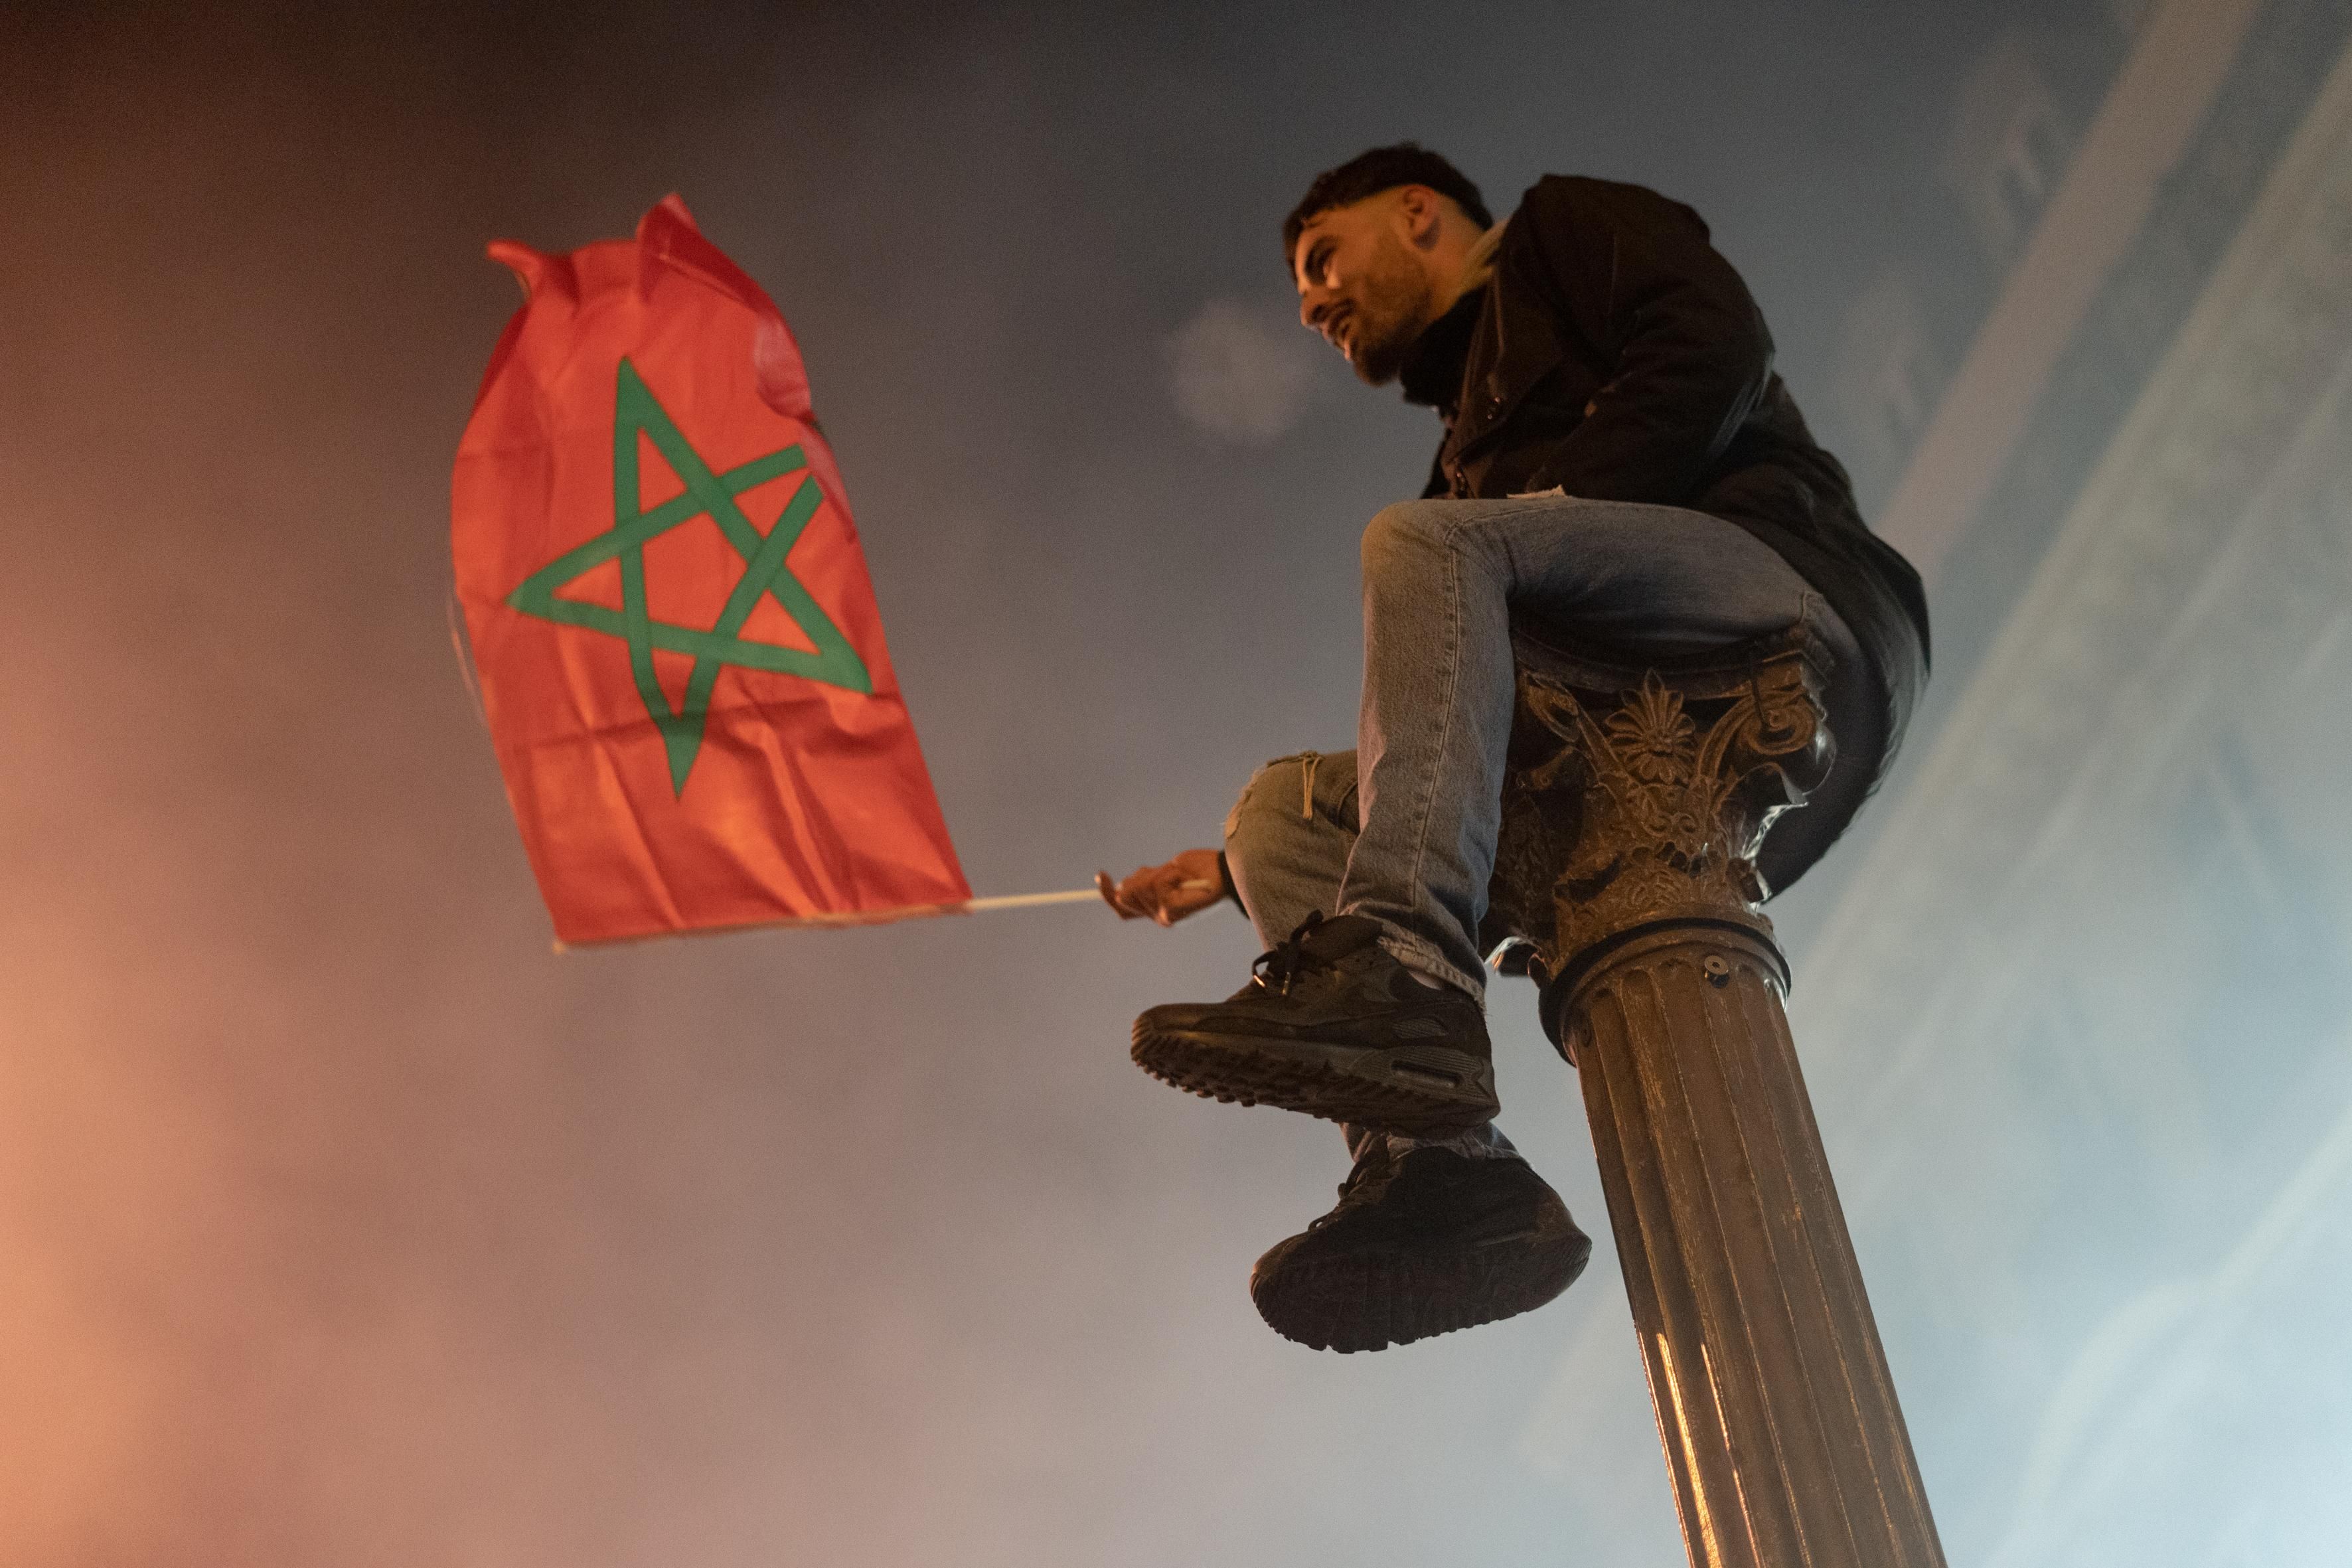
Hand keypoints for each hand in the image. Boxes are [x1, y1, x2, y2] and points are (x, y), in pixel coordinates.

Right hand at [1096, 848, 1225, 925]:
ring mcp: (1164, 914)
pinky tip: (1182, 876)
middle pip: (1126, 896)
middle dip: (1139, 878)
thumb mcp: (1169, 871)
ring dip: (1155, 873)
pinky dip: (1166, 874)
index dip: (1108, 892)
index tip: (1100, 874)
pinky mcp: (1170, 910)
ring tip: (1179, 874)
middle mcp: (1160, 915)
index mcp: (1159, 908)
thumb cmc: (1202, 870)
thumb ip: (1146, 882)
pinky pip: (1154, 885)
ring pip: (1138, 888)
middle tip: (1164, 871)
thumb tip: (1123, 886)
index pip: (1123, 908)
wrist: (1227, 874)